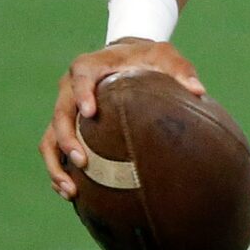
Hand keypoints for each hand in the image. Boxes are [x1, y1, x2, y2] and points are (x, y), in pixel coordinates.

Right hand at [41, 41, 203, 198]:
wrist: (127, 58)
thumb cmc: (146, 58)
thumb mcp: (165, 56)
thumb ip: (180, 70)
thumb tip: (199, 91)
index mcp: (89, 67)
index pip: (80, 77)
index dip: (81, 94)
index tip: (90, 113)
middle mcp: (69, 88)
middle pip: (59, 114)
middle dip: (66, 140)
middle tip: (83, 163)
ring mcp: (66, 109)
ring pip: (50, 138)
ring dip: (57, 165)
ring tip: (71, 191)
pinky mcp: (68, 126)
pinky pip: (54, 150)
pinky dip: (60, 171)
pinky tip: (73, 193)